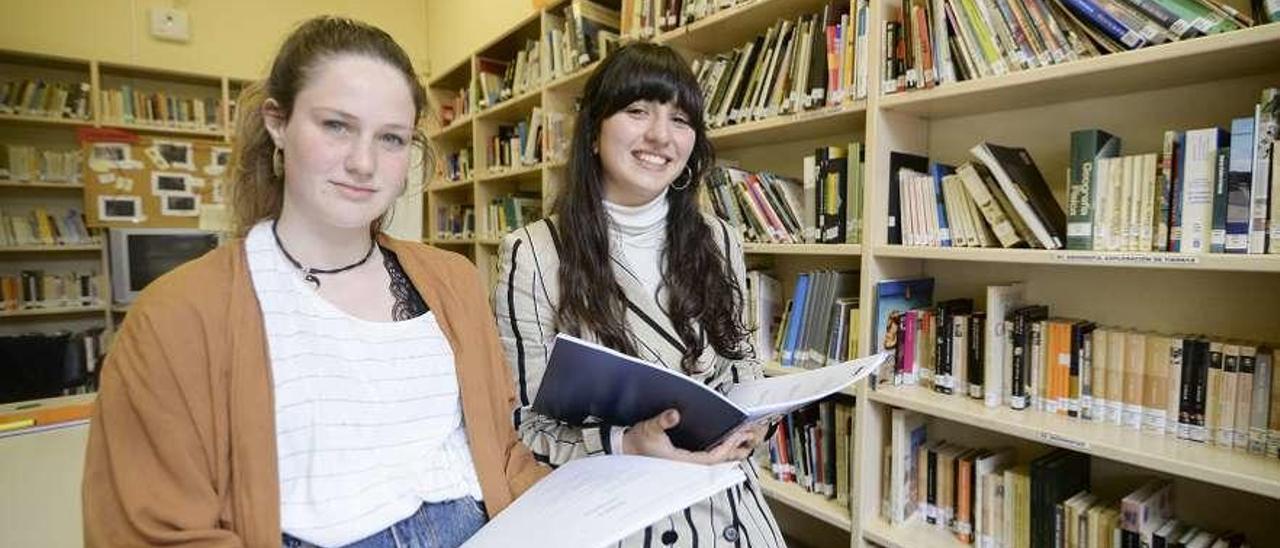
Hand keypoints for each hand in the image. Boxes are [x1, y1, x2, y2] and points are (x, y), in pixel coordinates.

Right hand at [622, 409, 756, 464]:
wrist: (626, 450)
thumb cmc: (637, 442)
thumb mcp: (648, 429)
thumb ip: (662, 422)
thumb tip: (674, 414)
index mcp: (681, 461)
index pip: (711, 457)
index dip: (727, 447)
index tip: (739, 435)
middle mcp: (688, 465)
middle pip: (719, 459)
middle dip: (737, 447)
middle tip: (752, 434)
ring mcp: (688, 462)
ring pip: (717, 459)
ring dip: (733, 449)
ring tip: (747, 437)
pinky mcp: (687, 458)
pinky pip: (710, 456)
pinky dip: (723, 449)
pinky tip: (730, 441)